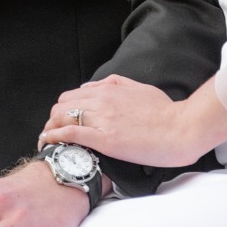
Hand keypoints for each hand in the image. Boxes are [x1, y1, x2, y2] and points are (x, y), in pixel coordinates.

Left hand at [40, 73, 213, 167]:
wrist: (182, 128)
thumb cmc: (166, 111)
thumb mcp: (140, 88)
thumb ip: (116, 83)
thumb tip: (95, 85)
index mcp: (109, 89)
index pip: (71, 94)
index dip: (62, 108)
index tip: (60, 120)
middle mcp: (101, 101)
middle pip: (61, 105)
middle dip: (53, 119)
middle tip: (51, 132)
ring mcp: (102, 120)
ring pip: (61, 118)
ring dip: (49, 129)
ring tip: (45, 141)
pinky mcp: (105, 139)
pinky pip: (70, 134)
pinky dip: (54, 137)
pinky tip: (48, 143)